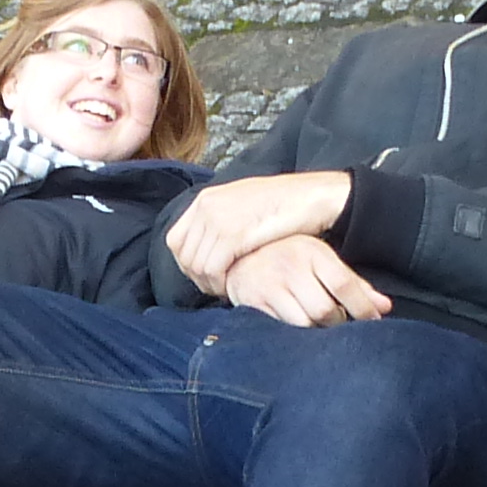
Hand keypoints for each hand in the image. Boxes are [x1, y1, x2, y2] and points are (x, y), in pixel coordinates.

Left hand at [167, 171, 351, 289]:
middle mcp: (206, 207)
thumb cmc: (285, 205)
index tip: (207, 276)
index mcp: (206, 198)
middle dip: (198, 278)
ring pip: (196, 266)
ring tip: (230, 289)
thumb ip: (220, 221)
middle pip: (183, 256)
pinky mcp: (232, 234)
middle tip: (218, 288)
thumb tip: (207, 249)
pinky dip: (220, 284)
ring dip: (211, 284)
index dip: (188, 264)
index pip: (176, 240)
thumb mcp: (243, 206)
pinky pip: (212, 269)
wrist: (311, 197)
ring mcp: (217, 219)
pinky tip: (236, 287)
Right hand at [217, 234, 389, 327]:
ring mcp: (270, 287)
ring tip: (318, 329)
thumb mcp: (321, 260)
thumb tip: (384, 307)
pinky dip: (294, 337)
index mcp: (312, 253)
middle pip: (325, 310)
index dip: (363, 308)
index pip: (344, 285)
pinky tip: (298, 334)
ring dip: (316, 334)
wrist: (238, 257)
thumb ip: (353, 284)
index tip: (372, 322)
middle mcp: (290, 268)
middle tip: (338, 325)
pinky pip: (281, 330)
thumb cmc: (287, 258)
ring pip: (303, 324)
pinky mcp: (254, 304)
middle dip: (337, 324)